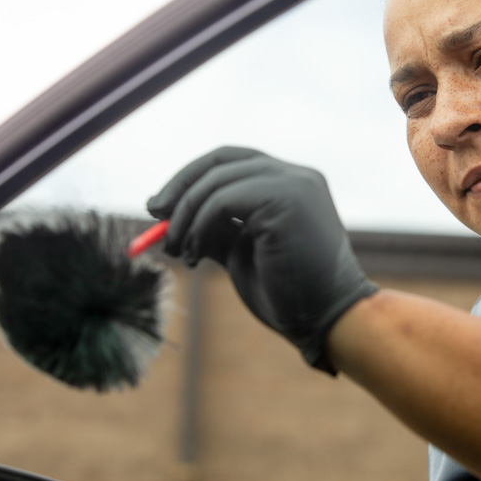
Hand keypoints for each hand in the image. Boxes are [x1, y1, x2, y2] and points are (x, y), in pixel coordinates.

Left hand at [147, 147, 376, 372]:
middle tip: (153, 215)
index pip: (234, 162)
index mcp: (294, 184)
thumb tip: (171, 216)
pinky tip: (193, 255)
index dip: (193, 178)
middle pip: (222, 160)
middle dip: (181, 186)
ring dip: (186, 215)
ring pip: (217, 180)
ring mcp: (295, 184)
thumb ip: (217, 229)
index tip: (162, 207)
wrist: (327, 320)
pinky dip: (198, 224)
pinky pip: (223, 200)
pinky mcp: (286, 199)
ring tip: (176, 251)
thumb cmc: (290, 294)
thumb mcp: (243, 252)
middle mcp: (297, 176)